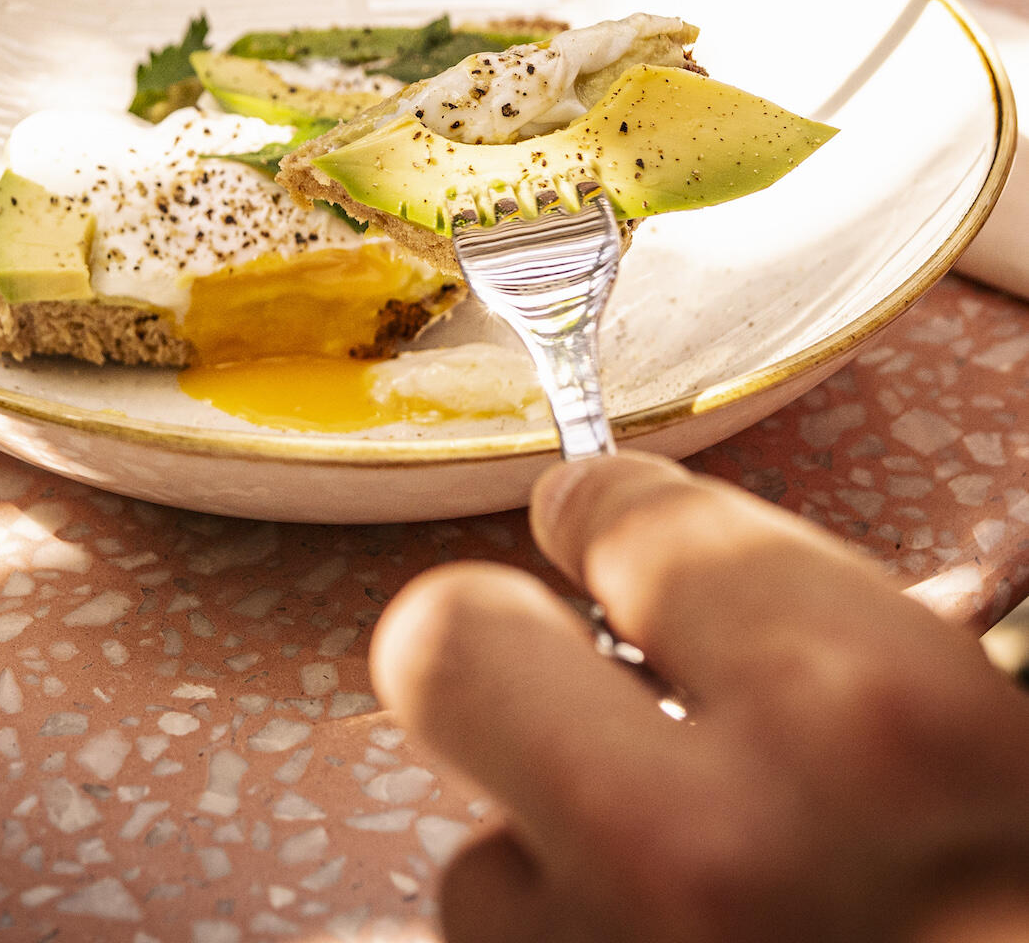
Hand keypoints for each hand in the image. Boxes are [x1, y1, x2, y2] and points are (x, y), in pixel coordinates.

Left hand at [370, 454, 1028, 942]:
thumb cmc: (1024, 890)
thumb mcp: (986, 748)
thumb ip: (837, 644)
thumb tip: (653, 567)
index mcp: (875, 720)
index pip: (623, 516)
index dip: (611, 515)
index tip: (600, 527)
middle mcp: (717, 854)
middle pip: (444, 646)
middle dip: (503, 646)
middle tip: (565, 665)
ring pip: (480, 861)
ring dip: (562, 863)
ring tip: (690, 898)